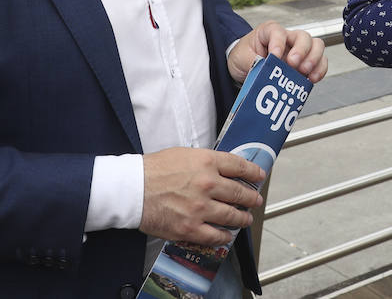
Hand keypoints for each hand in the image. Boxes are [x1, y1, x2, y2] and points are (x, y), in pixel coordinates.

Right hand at [140, 147, 265, 244]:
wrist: (132, 189)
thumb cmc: (153, 170)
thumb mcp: (184, 154)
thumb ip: (206, 162)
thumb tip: (222, 169)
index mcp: (207, 162)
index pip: (240, 166)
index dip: (253, 172)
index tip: (259, 176)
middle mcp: (208, 184)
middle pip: (240, 193)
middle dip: (251, 198)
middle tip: (255, 200)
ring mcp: (200, 208)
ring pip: (232, 216)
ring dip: (242, 218)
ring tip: (245, 218)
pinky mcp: (190, 228)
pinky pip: (215, 236)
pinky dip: (224, 237)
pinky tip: (227, 235)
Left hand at [228, 21, 327, 83]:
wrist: (244, 67)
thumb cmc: (243, 57)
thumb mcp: (241, 58)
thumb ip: (253, 62)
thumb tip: (264, 70)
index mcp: (269, 31)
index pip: (277, 31)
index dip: (278, 43)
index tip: (274, 56)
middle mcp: (287, 38)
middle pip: (303, 36)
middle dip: (302, 50)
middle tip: (293, 64)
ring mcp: (298, 50)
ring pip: (316, 46)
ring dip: (314, 59)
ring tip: (305, 72)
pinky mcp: (304, 64)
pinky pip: (320, 62)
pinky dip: (319, 70)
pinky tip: (312, 79)